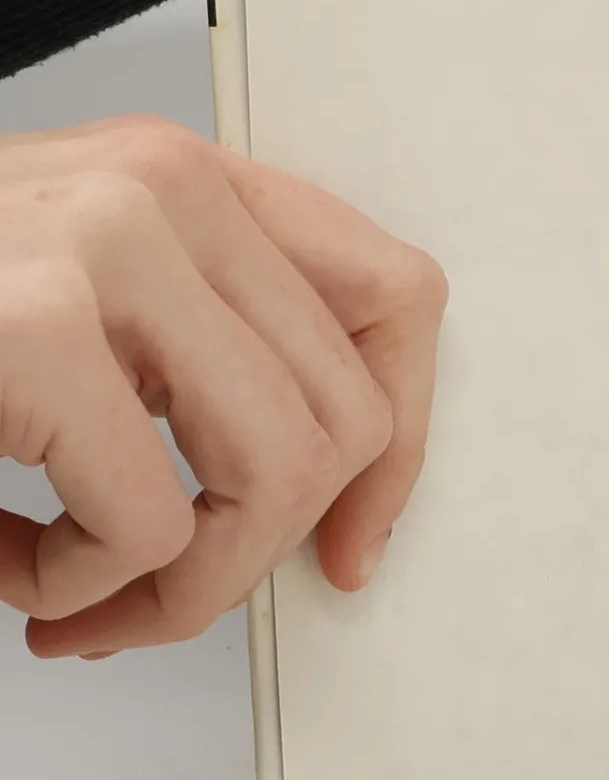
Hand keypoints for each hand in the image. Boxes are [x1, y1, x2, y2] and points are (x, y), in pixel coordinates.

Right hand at [0, 117, 447, 658]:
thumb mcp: (77, 309)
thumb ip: (203, 360)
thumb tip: (339, 501)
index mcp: (189, 183)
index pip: (397, 299)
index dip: (399, 444)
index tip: (348, 540)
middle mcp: (164, 191)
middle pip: (345, 418)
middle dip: (258, 551)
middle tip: (164, 596)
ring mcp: (101, 250)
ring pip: (276, 475)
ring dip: (182, 583)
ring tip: (83, 596)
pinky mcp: (32, 329)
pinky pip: (149, 523)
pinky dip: (82, 584)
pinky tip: (8, 564)